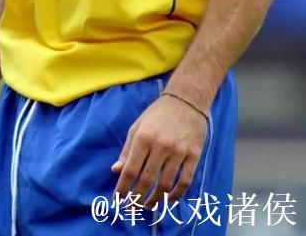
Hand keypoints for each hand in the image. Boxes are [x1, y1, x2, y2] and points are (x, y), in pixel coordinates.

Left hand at [111, 94, 206, 208]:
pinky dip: (176, 195)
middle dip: (136, 198)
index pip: (130, 169)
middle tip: (131, 209)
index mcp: (144, 137)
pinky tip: (168, 200)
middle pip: (147, 180)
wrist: (187, 100)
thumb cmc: (158, 113)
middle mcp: (161, 145)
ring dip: (155, 200)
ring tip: (147, 206)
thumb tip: (115, 170)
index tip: (117, 200)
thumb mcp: (138, 126)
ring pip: (165, 184)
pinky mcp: (194, 155)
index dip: (123, 188)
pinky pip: (184, 181)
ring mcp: (179, 151)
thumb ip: (127, 149)